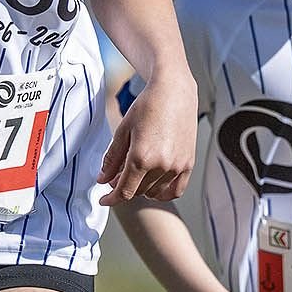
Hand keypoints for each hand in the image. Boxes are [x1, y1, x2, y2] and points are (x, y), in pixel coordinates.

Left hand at [97, 73, 196, 205]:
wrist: (174, 91)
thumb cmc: (148, 105)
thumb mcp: (122, 131)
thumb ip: (112, 159)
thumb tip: (103, 180)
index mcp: (142, 157)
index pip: (124, 191)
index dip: (111, 199)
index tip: (104, 200)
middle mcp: (161, 165)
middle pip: (138, 192)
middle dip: (123, 187)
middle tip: (116, 175)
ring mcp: (177, 166)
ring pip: (155, 193)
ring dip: (142, 189)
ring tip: (135, 173)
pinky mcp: (188, 164)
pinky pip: (175, 190)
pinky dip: (163, 192)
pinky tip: (153, 183)